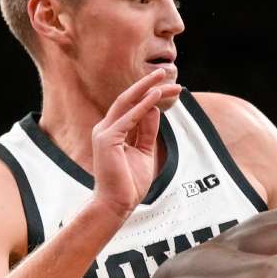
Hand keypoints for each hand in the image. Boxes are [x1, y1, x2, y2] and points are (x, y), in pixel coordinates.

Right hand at [91, 69, 182, 217]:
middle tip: (164, 72)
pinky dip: (143, 105)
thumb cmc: (129, 183)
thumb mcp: (144, 153)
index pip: (133, 107)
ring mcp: (104, 132)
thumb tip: (155, 110)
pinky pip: (128, 118)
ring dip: (146, 89)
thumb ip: (147, 132)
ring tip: (162, 77)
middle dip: (147, 85)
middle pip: (128, 99)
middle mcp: (106, 128)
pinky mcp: (107, 139)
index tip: (171, 89)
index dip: (152, 95)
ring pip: (127, 103)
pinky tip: (155, 96)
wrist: (116, 205)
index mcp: (113, 132)